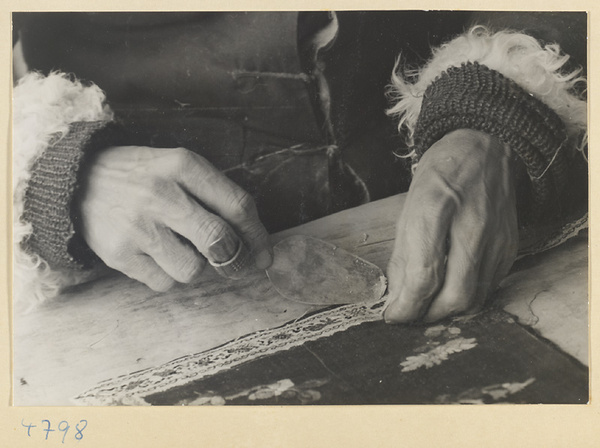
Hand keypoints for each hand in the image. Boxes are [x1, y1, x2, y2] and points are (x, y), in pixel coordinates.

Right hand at [76, 146, 271, 290]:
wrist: (77, 180)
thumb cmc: (143, 176)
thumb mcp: (178, 167)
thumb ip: (216, 196)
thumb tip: (254, 242)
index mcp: (183, 165)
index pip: (237, 205)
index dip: (258, 236)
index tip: (265, 254)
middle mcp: (162, 194)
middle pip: (220, 241)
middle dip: (235, 259)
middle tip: (234, 263)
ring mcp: (138, 225)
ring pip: (193, 269)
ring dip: (197, 267)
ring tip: (180, 249)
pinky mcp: (118, 253)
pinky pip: (164, 282)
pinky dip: (168, 274)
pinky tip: (156, 254)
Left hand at [383, 129, 518, 322]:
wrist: (485, 151)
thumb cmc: (439, 177)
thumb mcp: (408, 208)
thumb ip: (403, 255)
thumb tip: (398, 298)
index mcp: (435, 209)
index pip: (424, 275)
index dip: (406, 305)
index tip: (393, 316)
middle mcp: (471, 225)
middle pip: (454, 296)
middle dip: (428, 316)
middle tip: (412, 315)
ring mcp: (496, 238)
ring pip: (475, 298)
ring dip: (448, 311)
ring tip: (428, 306)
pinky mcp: (511, 246)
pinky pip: (489, 287)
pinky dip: (468, 297)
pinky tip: (451, 289)